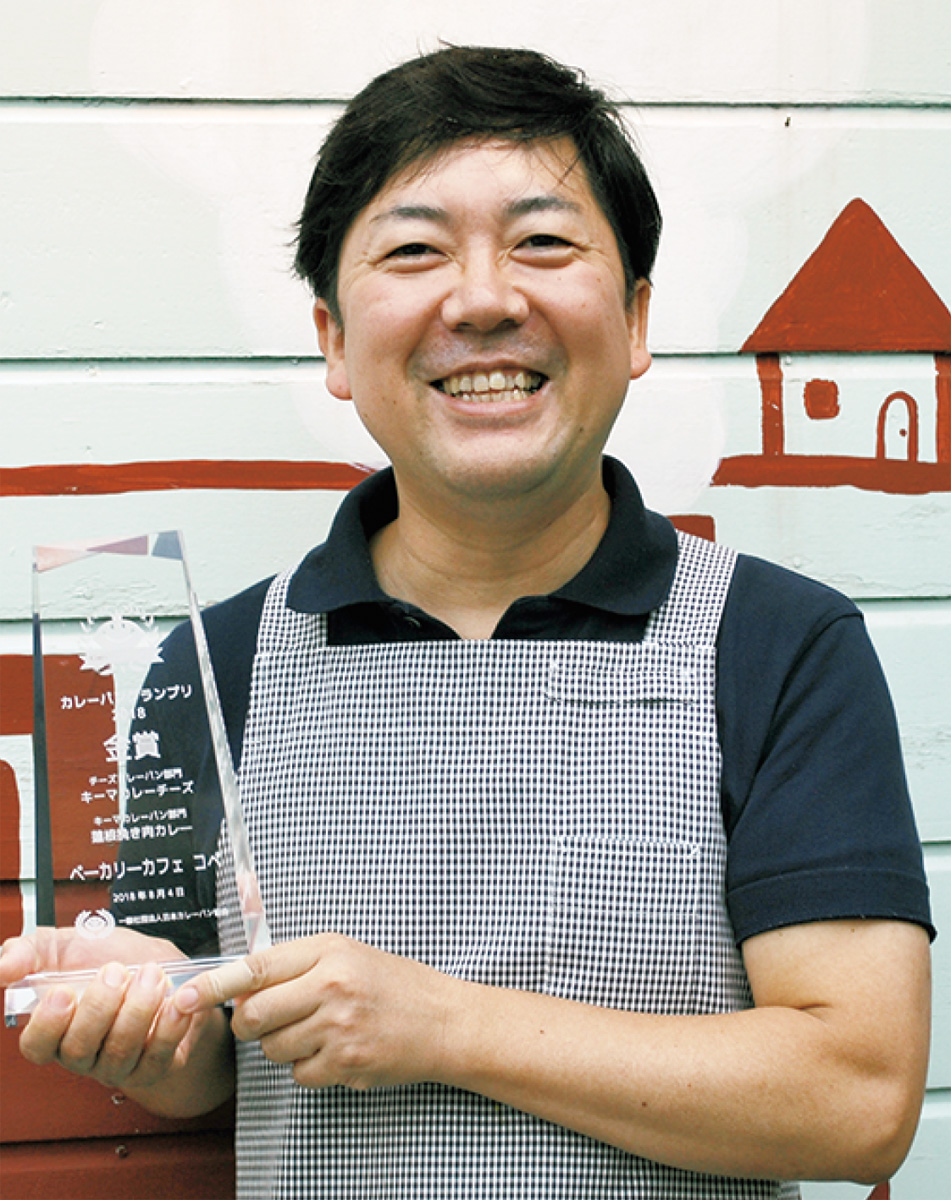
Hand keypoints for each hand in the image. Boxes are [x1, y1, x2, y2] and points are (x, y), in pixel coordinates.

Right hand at [0, 927, 197, 1090]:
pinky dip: (170, 1028)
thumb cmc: (111, 957)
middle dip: (100, 1006)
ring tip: (152, 974)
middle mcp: (84, 1053)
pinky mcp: (153, 1065)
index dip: (47, 1024)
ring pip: (119, 1053)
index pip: (37, 1046)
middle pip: (79, 1049)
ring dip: (138, 1010)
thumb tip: (2, 968)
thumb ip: (29, 952)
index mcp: (56, 1028)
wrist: (161, 967)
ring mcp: (118, 1064)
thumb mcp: (67, 944)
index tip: (64, 991)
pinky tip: (176, 1002)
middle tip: (117, 971)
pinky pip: (158, 1058)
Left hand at [177, 933, 459, 1090]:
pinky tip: (335, 1051)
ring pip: (274, 1048)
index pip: (256, 967)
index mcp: (328, 951)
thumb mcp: (347, 955)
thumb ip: (297, 964)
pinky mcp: (346, 1061)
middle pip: (255, 1014)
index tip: (184, 995)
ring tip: (317, 1031)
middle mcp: (331, 985)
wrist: (443, 1020)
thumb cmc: (393, 984)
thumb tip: (243, 985)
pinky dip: (309, 1068)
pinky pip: (300, 1074)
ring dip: (284, 1046)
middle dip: (250, 1024)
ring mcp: (338, 1026)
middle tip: (267, 1021)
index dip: (214, 984)